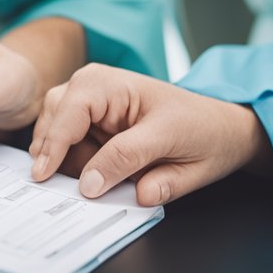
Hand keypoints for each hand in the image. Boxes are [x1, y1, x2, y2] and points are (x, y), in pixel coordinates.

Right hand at [29, 64, 270, 206]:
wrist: (219, 126)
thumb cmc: (205, 134)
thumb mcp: (184, 160)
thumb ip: (141, 172)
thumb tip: (95, 188)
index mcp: (122, 86)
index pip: (79, 116)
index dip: (62, 150)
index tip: (55, 181)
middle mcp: (100, 84)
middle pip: (56, 111)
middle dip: (52, 149)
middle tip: (57, 185)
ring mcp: (91, 95)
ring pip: (53, 121)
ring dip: (60, 153)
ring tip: (88, 179)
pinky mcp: (88, 111)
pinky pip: (61, 130)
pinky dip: (65, 153)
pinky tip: (87, 171)